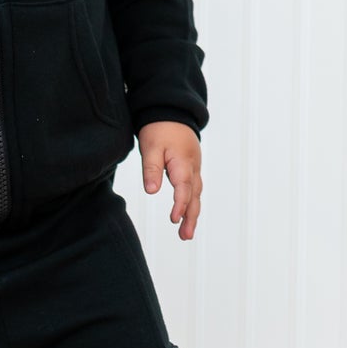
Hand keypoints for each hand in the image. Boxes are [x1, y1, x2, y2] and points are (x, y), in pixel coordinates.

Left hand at [137, 121, 201, 240]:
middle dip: (190, 217)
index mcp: (183, 162)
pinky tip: (188, 213)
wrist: (172, 111)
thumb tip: (151, 191)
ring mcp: (194, 167)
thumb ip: (151, 169)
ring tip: (186, 232)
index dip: (180, 204)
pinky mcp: (192, 167)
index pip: (184, 187)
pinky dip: (192, 202)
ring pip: (196, 194)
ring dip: (192, 213)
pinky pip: (195, 188)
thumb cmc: (159, 128)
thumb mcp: (150, 146)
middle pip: (194, 195)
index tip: (175, 219)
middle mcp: (193, 167)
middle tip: (185, 236)